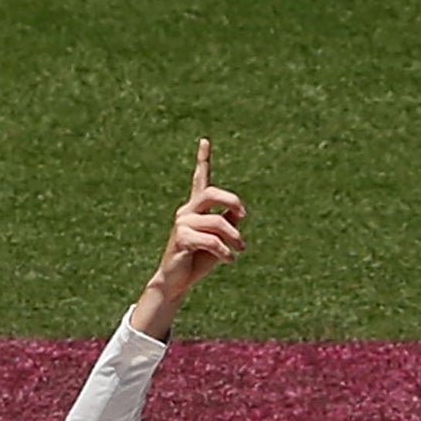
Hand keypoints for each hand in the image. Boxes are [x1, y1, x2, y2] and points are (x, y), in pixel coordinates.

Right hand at [131, 139, 245, 338]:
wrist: (177, 281)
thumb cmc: (199, 259)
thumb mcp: (220, 239)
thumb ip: (228, 223)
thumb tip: (239, 213)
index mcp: (195, 208)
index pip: (200, 179)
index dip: (203, 159)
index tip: (205, 140)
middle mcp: (187, 211)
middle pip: (212, 193)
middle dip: (232, 201)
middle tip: (243, 214)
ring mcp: (183, 224)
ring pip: (217, 222)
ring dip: (234, 238)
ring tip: (240, 250)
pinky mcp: (182, 239)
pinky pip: (211, 241)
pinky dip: (224, 251)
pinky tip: (230, 260)